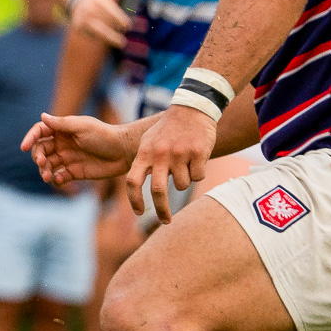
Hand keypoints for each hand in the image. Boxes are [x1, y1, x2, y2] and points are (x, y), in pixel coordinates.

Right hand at [22, 112, 141, 186]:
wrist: (124, 152)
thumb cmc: (104, 135)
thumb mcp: (82, 127)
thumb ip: (61, 124)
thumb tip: (42, 116)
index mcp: (62, 130)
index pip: (40, 132)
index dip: (30, 138)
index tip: (24, 147)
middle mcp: (62, 144)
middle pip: (40, 150)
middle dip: (38, 157)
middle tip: (42, 163)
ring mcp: (67, 158)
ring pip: (48, 165)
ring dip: (44, 171)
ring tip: (48, 176)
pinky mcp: (74, 172)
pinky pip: (59, 177)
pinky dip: (56, 179)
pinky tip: (60, 179)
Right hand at [68, 0, 131, 48]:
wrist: (76, 2)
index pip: (111, 10)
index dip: (120, 18)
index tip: (128, 26)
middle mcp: (89, 8)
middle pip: (106, 22)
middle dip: (116, 30)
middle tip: (125, 38)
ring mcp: (83, 17)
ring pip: (98, 30)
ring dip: (110, 38)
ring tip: (121, 44)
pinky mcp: (78, 26)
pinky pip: (91, 34)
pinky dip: (101, 39)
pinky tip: (109, 41)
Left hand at [126, 105, 215, 222]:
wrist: (192, 109)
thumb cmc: (168, 129)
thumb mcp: (148, 142)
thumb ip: (142, 163)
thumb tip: (135, 188)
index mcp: (144, 153)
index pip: (132, 181)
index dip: (134, 200)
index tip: (139, 212)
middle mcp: (160, 155)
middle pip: (158, 191)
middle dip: (162, 210)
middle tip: (165, 221)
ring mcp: (180, 154)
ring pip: (182, 184)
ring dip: (184, 181)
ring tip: (185, 164)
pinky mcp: (198, 153)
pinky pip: (198, 176)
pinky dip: (198, 173)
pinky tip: (197, 158)